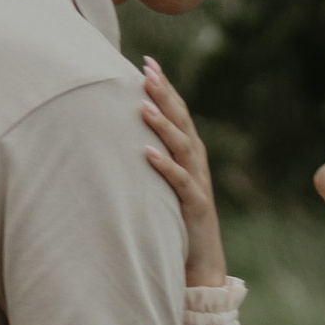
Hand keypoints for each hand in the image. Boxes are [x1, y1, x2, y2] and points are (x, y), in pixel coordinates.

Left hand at [138, 60, 226, 284]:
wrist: (200, 263)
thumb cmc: (176, 219)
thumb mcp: (163, 182)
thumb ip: (154, 156)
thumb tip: (123, 132)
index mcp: (189, 153)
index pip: (178, 112)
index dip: (165, 86)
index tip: (148, 61)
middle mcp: (196, 163)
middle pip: (182, 121)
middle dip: (165, 94)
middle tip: (147, 70)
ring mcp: (197, 183)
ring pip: (182, 147)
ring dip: (163, 125)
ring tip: (143, 105)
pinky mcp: (194, 206)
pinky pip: (180, 182)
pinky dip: (164, 166)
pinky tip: (147, 153)